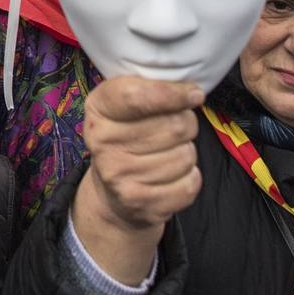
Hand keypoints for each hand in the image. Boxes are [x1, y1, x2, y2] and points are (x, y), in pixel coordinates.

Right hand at [72, 76, 203, 283]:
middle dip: (187, 124)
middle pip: (175, 126)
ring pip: (185, 156)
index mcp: (98, 108)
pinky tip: (174, 175)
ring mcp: (119, 177)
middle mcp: (102, 143)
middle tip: (177, 127)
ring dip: (187, 152)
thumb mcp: (125, 103)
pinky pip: (189, 185)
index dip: (173, 94)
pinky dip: (191, 178)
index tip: (194, 94)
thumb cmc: (127, 135)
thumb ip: (152, 89)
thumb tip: (193, 93)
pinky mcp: (140, 204)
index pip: (137, 96)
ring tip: (170, 153)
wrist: (111, 193)